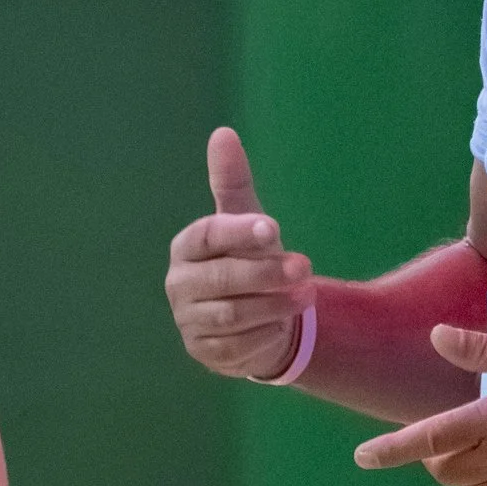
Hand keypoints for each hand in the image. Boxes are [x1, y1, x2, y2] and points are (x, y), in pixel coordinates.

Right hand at [165, 127, 312, 380]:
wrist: (257, 317)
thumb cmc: (249, 259)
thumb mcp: (247, 221)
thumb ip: (233, 183)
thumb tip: (223, 133)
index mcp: (186, 248)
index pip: (206, 235)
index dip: (238, 231)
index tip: (273, 228)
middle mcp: (180, 284)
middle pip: (221, 278)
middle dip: (266, 273)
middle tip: (305, 266)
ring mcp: (189, 321)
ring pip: (232, 315)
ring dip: (274, 305)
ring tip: (306, 294)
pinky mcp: (204, 352)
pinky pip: (238, 347)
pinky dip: (266, 335)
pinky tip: (284, 326)